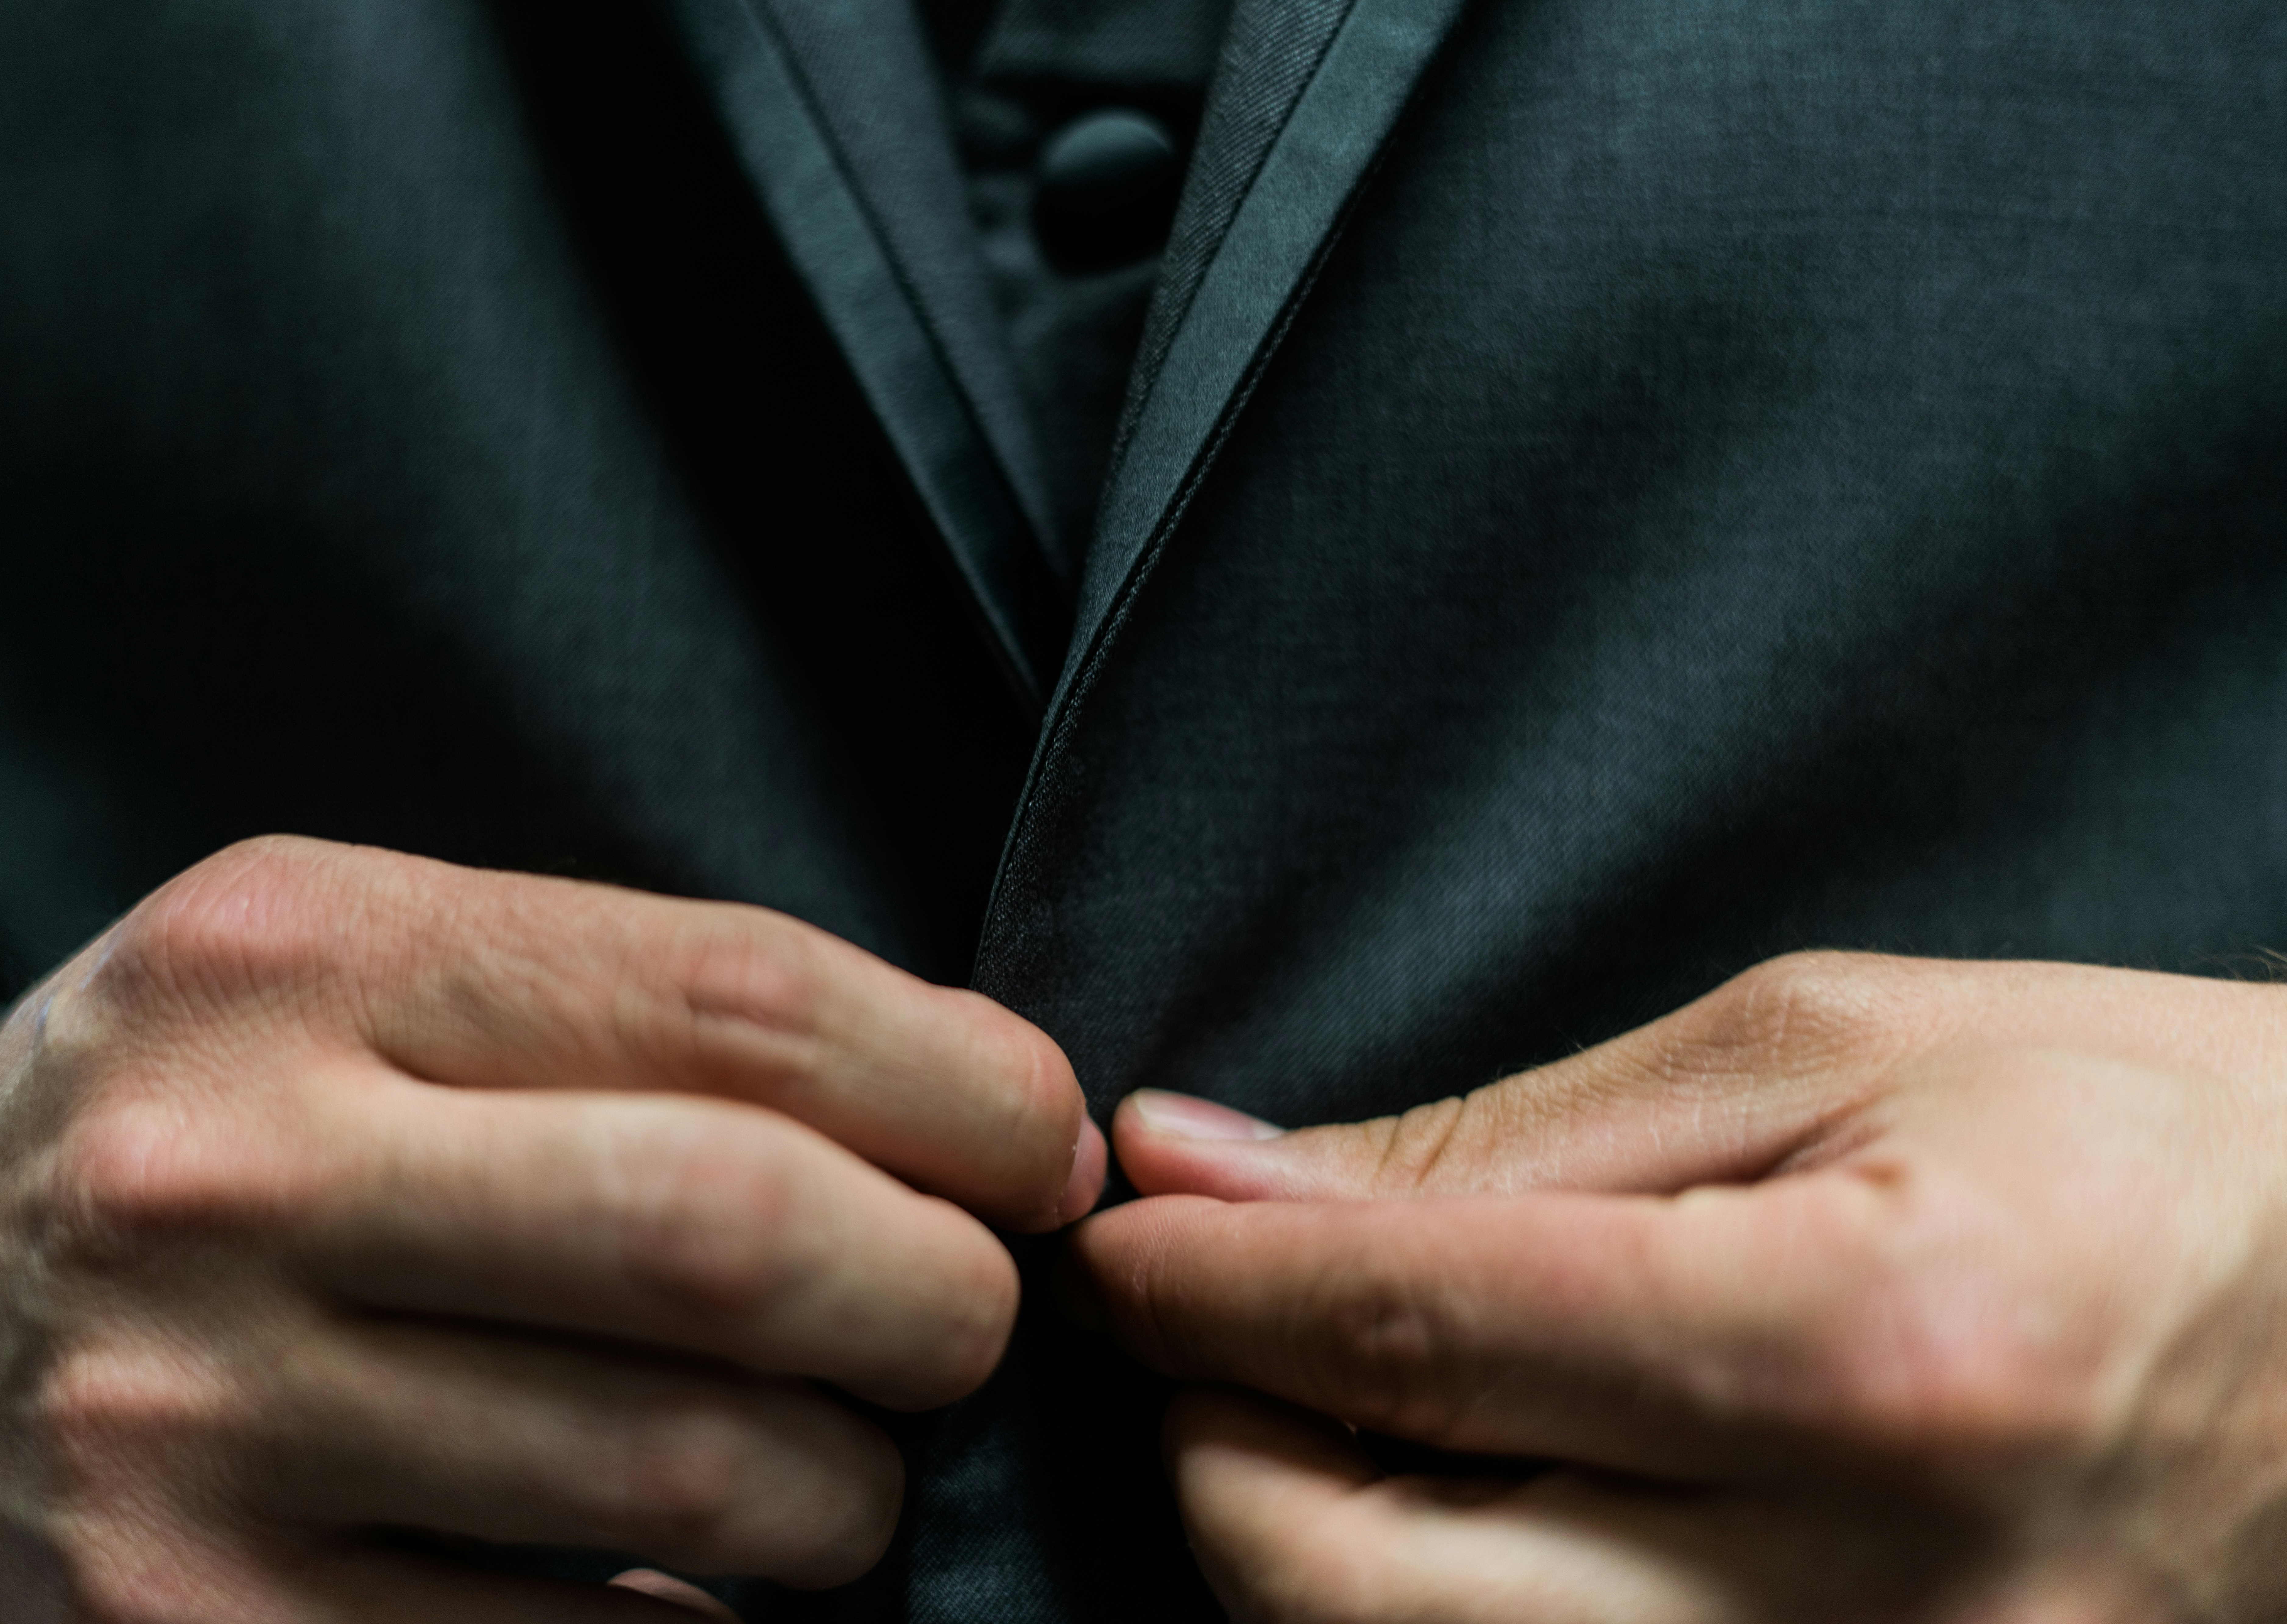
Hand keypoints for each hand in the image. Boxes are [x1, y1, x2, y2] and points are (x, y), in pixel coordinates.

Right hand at [0, 836, 1102, 1621]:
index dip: (967, 1087)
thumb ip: (642, 1018)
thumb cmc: (206, 1125)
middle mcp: (233, 1180)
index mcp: (310, 961)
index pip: (746, 1001)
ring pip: (698, 1483)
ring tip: (842, 1462)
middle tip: (967, 1316)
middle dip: (947, 1298)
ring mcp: (194, 1429)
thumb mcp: (369, 979)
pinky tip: (705, 1581)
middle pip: (738, 1236)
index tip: (1043, 1152)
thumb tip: (982, 1126)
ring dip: (856, 1491)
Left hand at [1071, 952, 2286, 1622]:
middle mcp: (1871, 1600)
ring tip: (1327, 1401)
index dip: (1203, 1279)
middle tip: (1212, 1315)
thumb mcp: (1831, 1049)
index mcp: (1869, 1352)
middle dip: (1218, 1441)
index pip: (1404, 1341)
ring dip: (1309, 1545)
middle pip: (1358, 1587)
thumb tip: (1239, 1181)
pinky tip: (1451, 1501)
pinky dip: (1441, 1615)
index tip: (1120, 1218)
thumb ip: (1510, 1146)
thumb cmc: (2138, 1129)